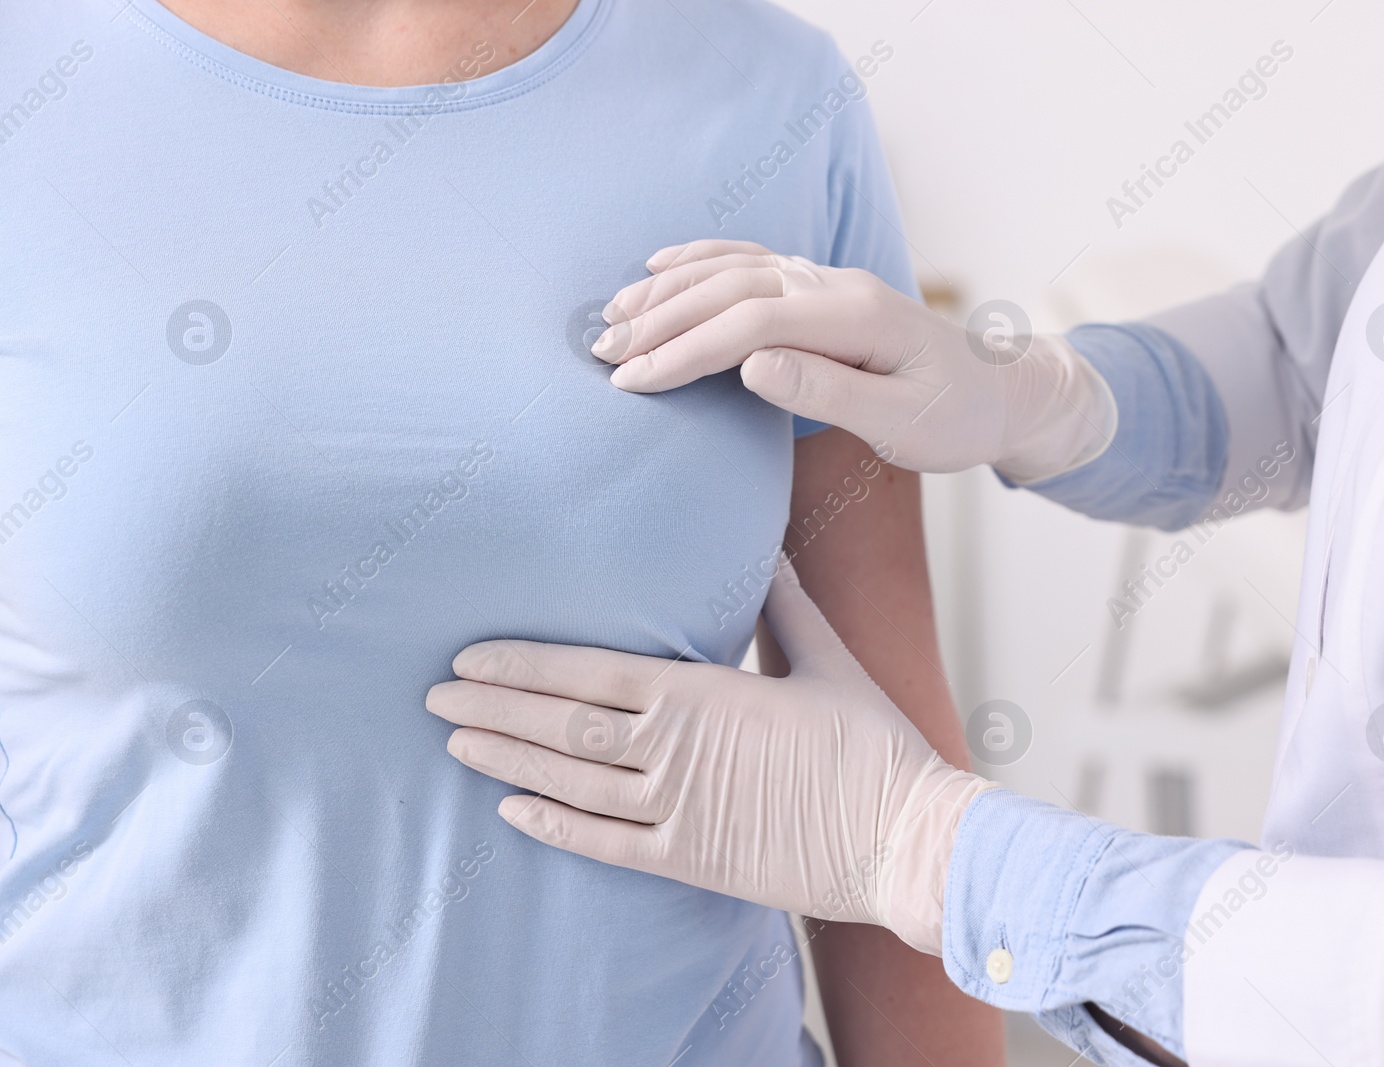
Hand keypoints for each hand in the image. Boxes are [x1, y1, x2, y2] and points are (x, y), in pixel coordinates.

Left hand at [426, 560, 991, 953]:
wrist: (908, 836)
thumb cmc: (873, 745)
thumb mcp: (828, 663)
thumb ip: (786, 608)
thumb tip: (769, 555)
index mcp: (702, 694)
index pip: (589, 673)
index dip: (523, 664)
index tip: (471, 656)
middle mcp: (675, 750)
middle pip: (562, 724)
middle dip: (492, 707)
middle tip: (432, 696)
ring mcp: (677, 811)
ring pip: (570, 781)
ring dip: (506, 760)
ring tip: (453, 744)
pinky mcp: (690, 861)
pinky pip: (604, 844)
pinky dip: (552, 827)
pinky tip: (509, 811)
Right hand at [588, 240, 1116, 482]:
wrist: (1001, 393)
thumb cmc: (954, 419)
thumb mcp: (902, 424)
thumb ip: (827, 393)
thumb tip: (751, 365)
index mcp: (855, 317)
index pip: (749, 324)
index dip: (686, 351)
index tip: (634, 382)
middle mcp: (835, 284)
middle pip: (729, 289)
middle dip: (660, 320)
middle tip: (601, 355)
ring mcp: (826, 278)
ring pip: (732, 269)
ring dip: (668, 291)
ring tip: (612, 320)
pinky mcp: (820, 287)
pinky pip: (750, 260)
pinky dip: (700, 261)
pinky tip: (659, 267)